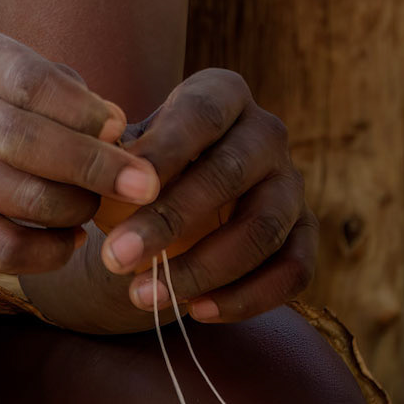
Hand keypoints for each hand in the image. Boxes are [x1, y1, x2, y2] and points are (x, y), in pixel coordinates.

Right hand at [0, 27, 161, 277]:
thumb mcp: (22, 81)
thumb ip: (70, 97)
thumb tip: (117, 130)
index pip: (31, 82)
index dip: (83, 110)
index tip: (122, 129)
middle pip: (25, 139)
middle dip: (93, 165)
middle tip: (143, 185)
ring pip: (21, 197)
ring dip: (75, 208)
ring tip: (94, 206)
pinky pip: (4, 247)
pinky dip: (51, 250)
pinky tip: (70, 239)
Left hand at [96, 67, 317, 321]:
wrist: (175, 196)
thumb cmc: (142, 164)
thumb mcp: (125, 149)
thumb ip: (115, 154)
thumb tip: (97, 166)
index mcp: (223, 94)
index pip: (199, 116)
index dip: (163, 152)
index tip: (119, 186)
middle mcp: (267, 132)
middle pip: (227, 175)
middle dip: (168, 221)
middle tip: (115, 257)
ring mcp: (292, 184)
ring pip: (261, 230)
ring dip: (201, 269)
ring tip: (144, 294)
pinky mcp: (306, 234)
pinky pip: (292, 271)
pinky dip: (246, 298)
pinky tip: (196, 310)